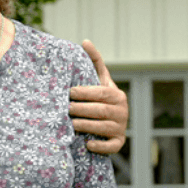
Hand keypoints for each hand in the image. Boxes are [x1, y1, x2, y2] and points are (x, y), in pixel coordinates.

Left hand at [69, 40, 127, 154]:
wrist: (110, 122)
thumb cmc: (100, 98)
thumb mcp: (100, 80)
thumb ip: (94, 62)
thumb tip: (84, 41)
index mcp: (117, 95)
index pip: (101, 93)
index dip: (85, 92)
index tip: (69, 92)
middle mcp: (122, 111)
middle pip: (100, 110)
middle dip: (82, 109)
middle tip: (65, 109)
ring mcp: (120, 128)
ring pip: (103, 128)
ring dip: (86, 126)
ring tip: (71, 124)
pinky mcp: (118, 143)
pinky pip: (111, 146)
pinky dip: (100, 146)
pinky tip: (87, 144)